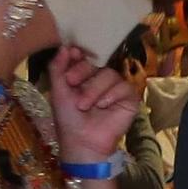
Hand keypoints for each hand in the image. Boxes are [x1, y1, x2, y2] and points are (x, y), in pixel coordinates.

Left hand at [49, 46, 139, 161]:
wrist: (82, 142)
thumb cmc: (68, 119)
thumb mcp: (58, 92)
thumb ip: (58, 68)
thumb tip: (64, 46)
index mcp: (85, 77)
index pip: (86, 57)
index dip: (79, 55)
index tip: (72, 54)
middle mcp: (101, 80)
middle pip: (98, 63)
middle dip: (82, 71)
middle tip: (71, 83)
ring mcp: (116, 89)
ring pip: (110, 74)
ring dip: (94, 89)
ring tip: (85, 105)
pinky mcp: (129, 99)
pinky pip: (124, 87)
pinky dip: (112, 95)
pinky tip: (103, 106)